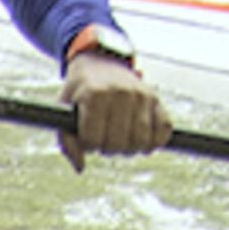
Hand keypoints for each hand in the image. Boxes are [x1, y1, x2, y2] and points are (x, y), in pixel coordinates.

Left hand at [55, 45, 165, 166]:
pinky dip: (155, 142)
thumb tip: (81, 168)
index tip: (87, 135)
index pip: (92, 140)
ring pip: (140, 142)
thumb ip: (67, 141)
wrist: (102, 61)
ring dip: (129, 149)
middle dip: (107, 148)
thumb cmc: (80, 91)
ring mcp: (141, 95)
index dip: (87, 144)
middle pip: (116, 144)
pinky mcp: (156, 98)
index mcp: (94, 94)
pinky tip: (143, 140)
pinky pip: (164, 130)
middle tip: (104, 138)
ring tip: (120, 139)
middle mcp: (120, 93)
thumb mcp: (64, 109)